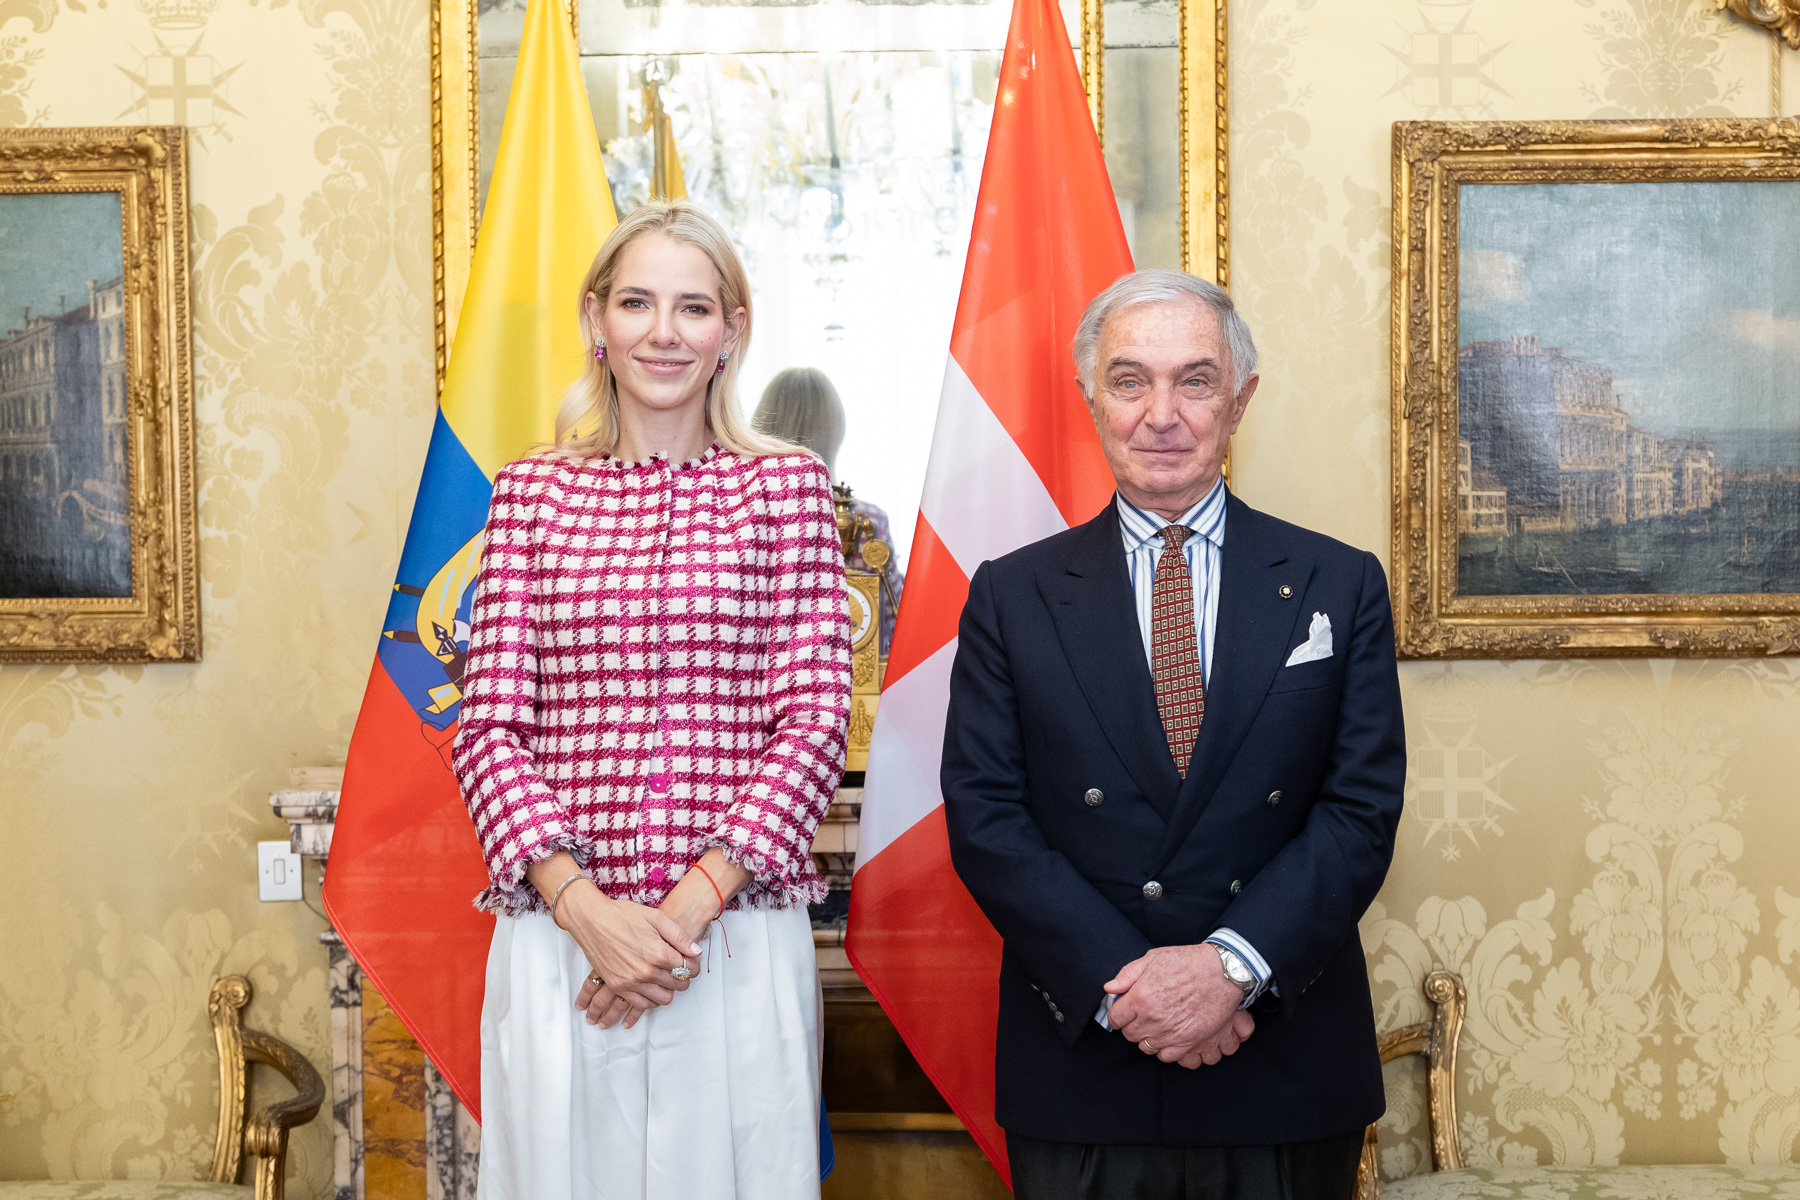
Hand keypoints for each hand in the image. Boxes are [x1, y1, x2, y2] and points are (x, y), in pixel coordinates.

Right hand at [560, 883, 698, 1028]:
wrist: (591, 920)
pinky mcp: (618, 987)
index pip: (688, 969)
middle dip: (684, 978)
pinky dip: (651, 999)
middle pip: (678, 985)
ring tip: (666, 978)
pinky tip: (652, 988)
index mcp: (658, 953)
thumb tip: (696, 951)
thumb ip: (679, 936)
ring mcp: (631, 982)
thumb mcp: (656, 917)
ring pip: (663, 999)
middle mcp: (646, 971)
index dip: (694, 967)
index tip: (693, 964)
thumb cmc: (623, 915)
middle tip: (680, 970)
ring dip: (669, 990)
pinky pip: (642, 1004)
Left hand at [1103, 943, 1253, 1067]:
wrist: (1222, 972)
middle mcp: (1152, 1018)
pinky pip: (1166, 1056)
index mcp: (1140, 997)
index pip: (1115, 1018)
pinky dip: (1164, 1049)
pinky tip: (1167, 1036)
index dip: (1117, 1015)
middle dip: (1132, 1025)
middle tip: (1140, 1016)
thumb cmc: (1188, 962)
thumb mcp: (1153, 958)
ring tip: (1155, 1025)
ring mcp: (1169, 1033)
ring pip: (1146, 1047)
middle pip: (1129, 1034)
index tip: (1123, 1012)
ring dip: (1147, 1037)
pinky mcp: (1187, 1042)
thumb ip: (1127, 974)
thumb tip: (1110, 988)